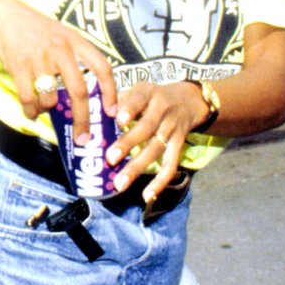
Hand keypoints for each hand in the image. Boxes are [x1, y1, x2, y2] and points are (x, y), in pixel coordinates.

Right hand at [0, 0, 116, 145]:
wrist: (4, 15)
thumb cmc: (37, 29)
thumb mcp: (63, 35)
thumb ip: (76, 58)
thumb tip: (90, 94)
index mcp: (76, 42)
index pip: (102, 68)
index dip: (111, 92)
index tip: (112, 112)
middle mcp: (61, 50)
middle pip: (79, 92)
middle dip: (83, 120)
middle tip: (83, 138)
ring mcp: (39, 58)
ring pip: (50, 99)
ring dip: (47, 111)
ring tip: (43, 110)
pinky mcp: (19, 65)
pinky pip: (28, 98)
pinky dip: (31, 111)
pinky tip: (31, 112)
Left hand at [106, 80, 207, 203]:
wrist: (190, 100)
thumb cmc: (152, 96)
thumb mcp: (139, 89)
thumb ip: (119, 98)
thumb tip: (94, 113)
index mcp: (149, 93)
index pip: (140, 99)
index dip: (130, 109)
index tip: (119, 120)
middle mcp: (162, 110)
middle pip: (146, 128)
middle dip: (128, 144)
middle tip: (110, 159)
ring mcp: (172, 129)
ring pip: (156, 150)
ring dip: (137, 167)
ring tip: (120, 183)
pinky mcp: (179, 145)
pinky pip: (171, 164)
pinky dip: (160, 181)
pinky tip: (146, 195)